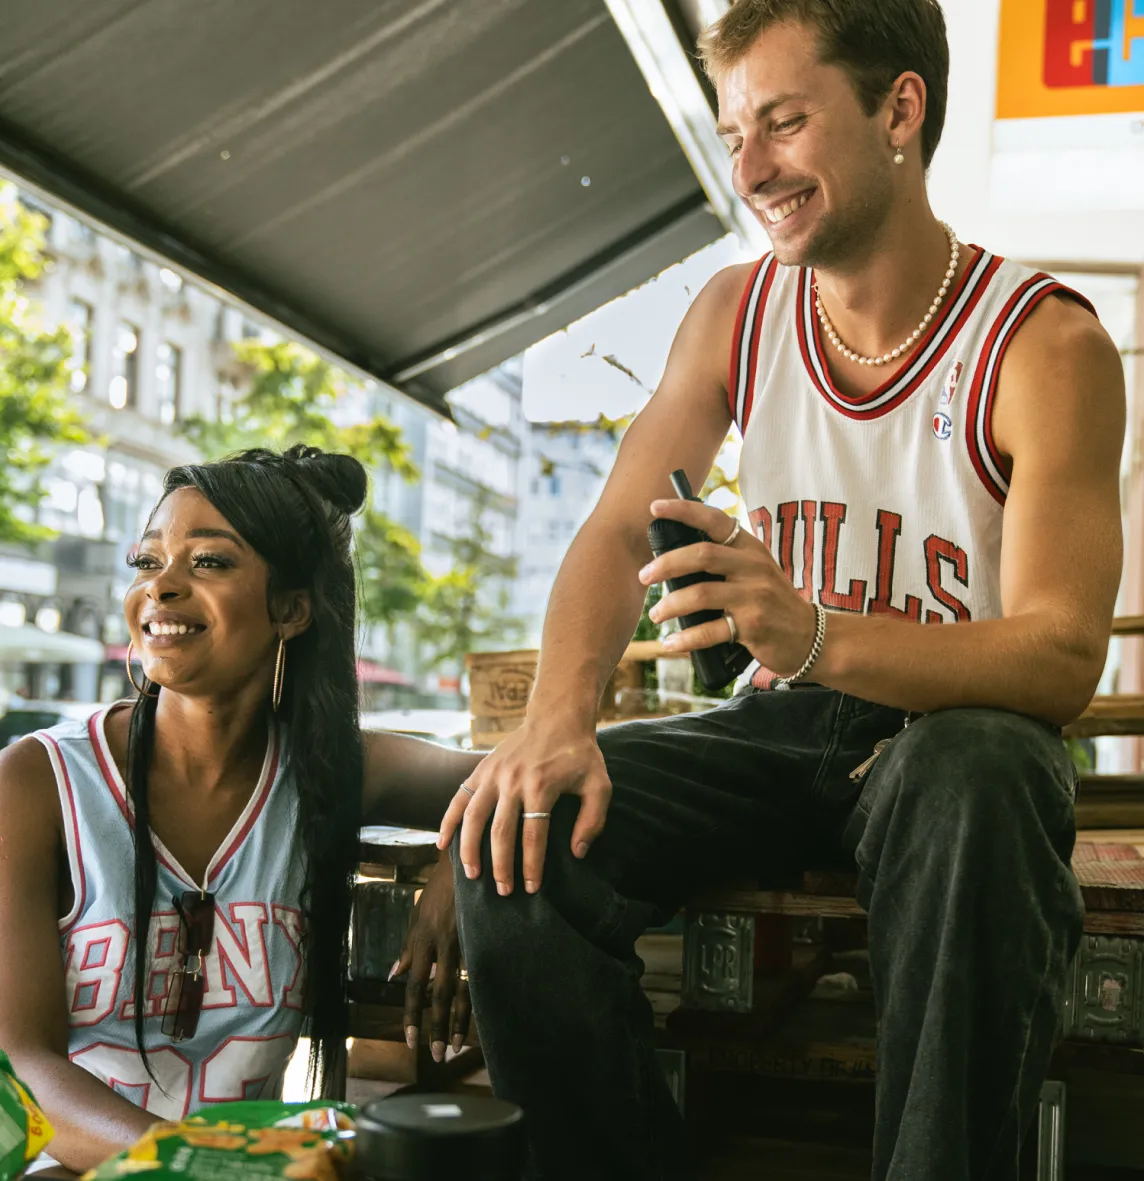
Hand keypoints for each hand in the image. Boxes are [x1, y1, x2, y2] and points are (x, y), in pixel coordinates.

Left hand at [390, 856, 470, 1062]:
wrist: (467, 860)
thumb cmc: (440, 888)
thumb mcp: (417, 915)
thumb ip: (408, 947)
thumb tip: (395, 975)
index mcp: (422, 940)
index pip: (415, 986)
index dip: (412, 1015)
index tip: (410, 1040)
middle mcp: (442, 944)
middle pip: (438, 994)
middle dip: (436, 1027)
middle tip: (436, 1054)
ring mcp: (466, 941)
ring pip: (462, 989)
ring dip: (459, 1021)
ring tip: (458, 1046)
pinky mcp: (485, 936)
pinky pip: (481, 973)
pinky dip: (480, 996)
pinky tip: (485, 1013)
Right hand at [436, 716, 610, 896]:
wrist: (557, 717)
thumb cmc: (580, 755)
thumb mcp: (599, 785)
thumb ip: (593, 820)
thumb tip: (578, 853)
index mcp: (542, 785)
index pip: (534, 835)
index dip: (532, 865)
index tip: (532, 887)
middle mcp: (513, 780)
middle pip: (501, 831)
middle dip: (501, 865)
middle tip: (504, 891)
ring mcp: (493, 774)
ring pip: (474, 816)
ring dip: (470, 848)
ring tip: (471, 875)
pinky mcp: (482, 769)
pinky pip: (458, 797)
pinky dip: (448, 821)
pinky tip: (442, 845)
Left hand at [640, 497, 816, 674]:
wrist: (809, 636)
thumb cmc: (771, 601)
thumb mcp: (755, 570)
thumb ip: (725, 560)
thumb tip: (672, 560)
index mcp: (750, 548)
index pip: (715, 519)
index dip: (683, 510)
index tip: (655, 507)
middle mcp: (753, 567)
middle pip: (701, 555)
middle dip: (666, 564)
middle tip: (644, 576)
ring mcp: (755, 596)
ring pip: (701, 593)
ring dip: (670, 604)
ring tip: (656, 614)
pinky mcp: (753, 626)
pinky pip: (710, 631)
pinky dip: (686, 638)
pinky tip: (671, 642)